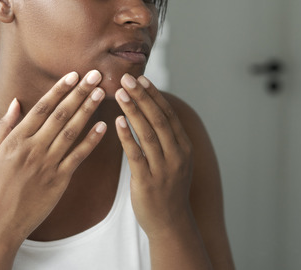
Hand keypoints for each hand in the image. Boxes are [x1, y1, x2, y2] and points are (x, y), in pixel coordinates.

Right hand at [0, 70, 107, 243]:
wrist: (1, 221)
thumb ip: (4, 126)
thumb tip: (16, 102)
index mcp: (16, 140)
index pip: (41, 108)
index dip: (59, 90)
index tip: (73, 74)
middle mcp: (33, 149)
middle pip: (60, 115)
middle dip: (79, 93)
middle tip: (95, 76)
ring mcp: (48, 164)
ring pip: (71, 131)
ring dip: (87, 110)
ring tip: (100, 93)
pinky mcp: (60, 180)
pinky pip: (79, 156)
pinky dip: (91, 141)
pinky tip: (103, 126)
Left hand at [114, 74, 194, 236]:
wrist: (170, 223)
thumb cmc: (168, 188)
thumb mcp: (176, 160)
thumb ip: (168, 138)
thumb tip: (154, 110)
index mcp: (184, 147)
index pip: (168, 114)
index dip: (154, 95)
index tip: (141, 78)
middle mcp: (177, 155)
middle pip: (159, 119)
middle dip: (142, 97)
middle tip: (127, 78)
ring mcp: (164, 168)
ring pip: (148, 133)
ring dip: (134, 111)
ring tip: (121, 93)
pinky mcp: (148, 181)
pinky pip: (136, 154)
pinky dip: (127, 136)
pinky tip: (116, 122)